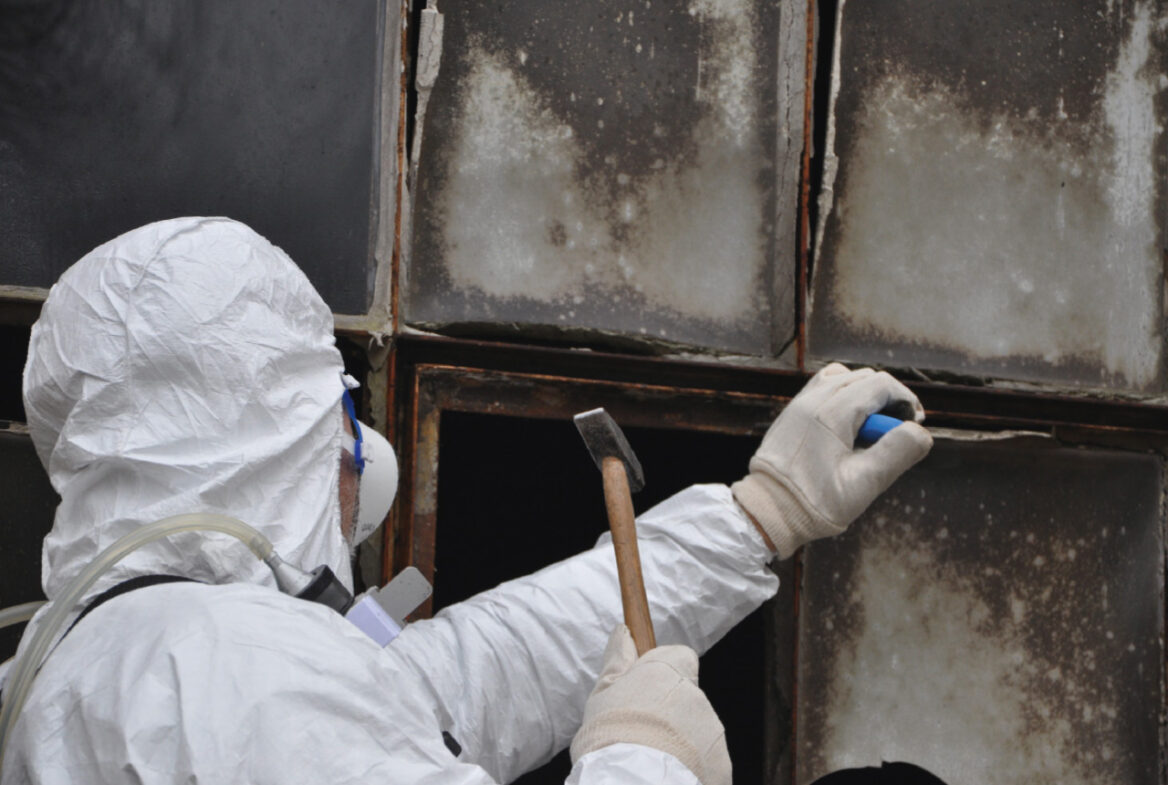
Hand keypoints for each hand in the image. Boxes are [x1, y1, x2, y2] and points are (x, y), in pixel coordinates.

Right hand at [571, 625, 730, 784]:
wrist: (633, 782)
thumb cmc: (611, 737)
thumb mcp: (602, 693)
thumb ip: (618, 660)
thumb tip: (624, 633)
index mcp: (668, 672)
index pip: (680, 656)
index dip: (665, 671)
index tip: (646, 688)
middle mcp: (696, 696)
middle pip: (687, 697)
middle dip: (669, 712)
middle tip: (641, 732)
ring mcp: (712, 731)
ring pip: (698, 729)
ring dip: (680, 740)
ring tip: (651, 759)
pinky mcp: (721, 764)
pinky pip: (707, 760)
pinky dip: (692, 766)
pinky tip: (667, 774)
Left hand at [732, 363, 932, 558]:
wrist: (768, 510)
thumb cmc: (815, 503)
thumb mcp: (864, 484)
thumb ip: (896, 453)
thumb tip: (920, 431)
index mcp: (832, 413)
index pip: (881, 384)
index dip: (905, 400)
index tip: (914, 425)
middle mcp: (813, 399)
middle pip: (863, 377)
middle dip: (888, 398)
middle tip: (896, 431)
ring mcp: (799, 403)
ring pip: (842, 378)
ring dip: (864, 395)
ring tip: (871, 429)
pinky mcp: (791, 413)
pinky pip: (823, 389)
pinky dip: (843, 398)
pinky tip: (847, 429)